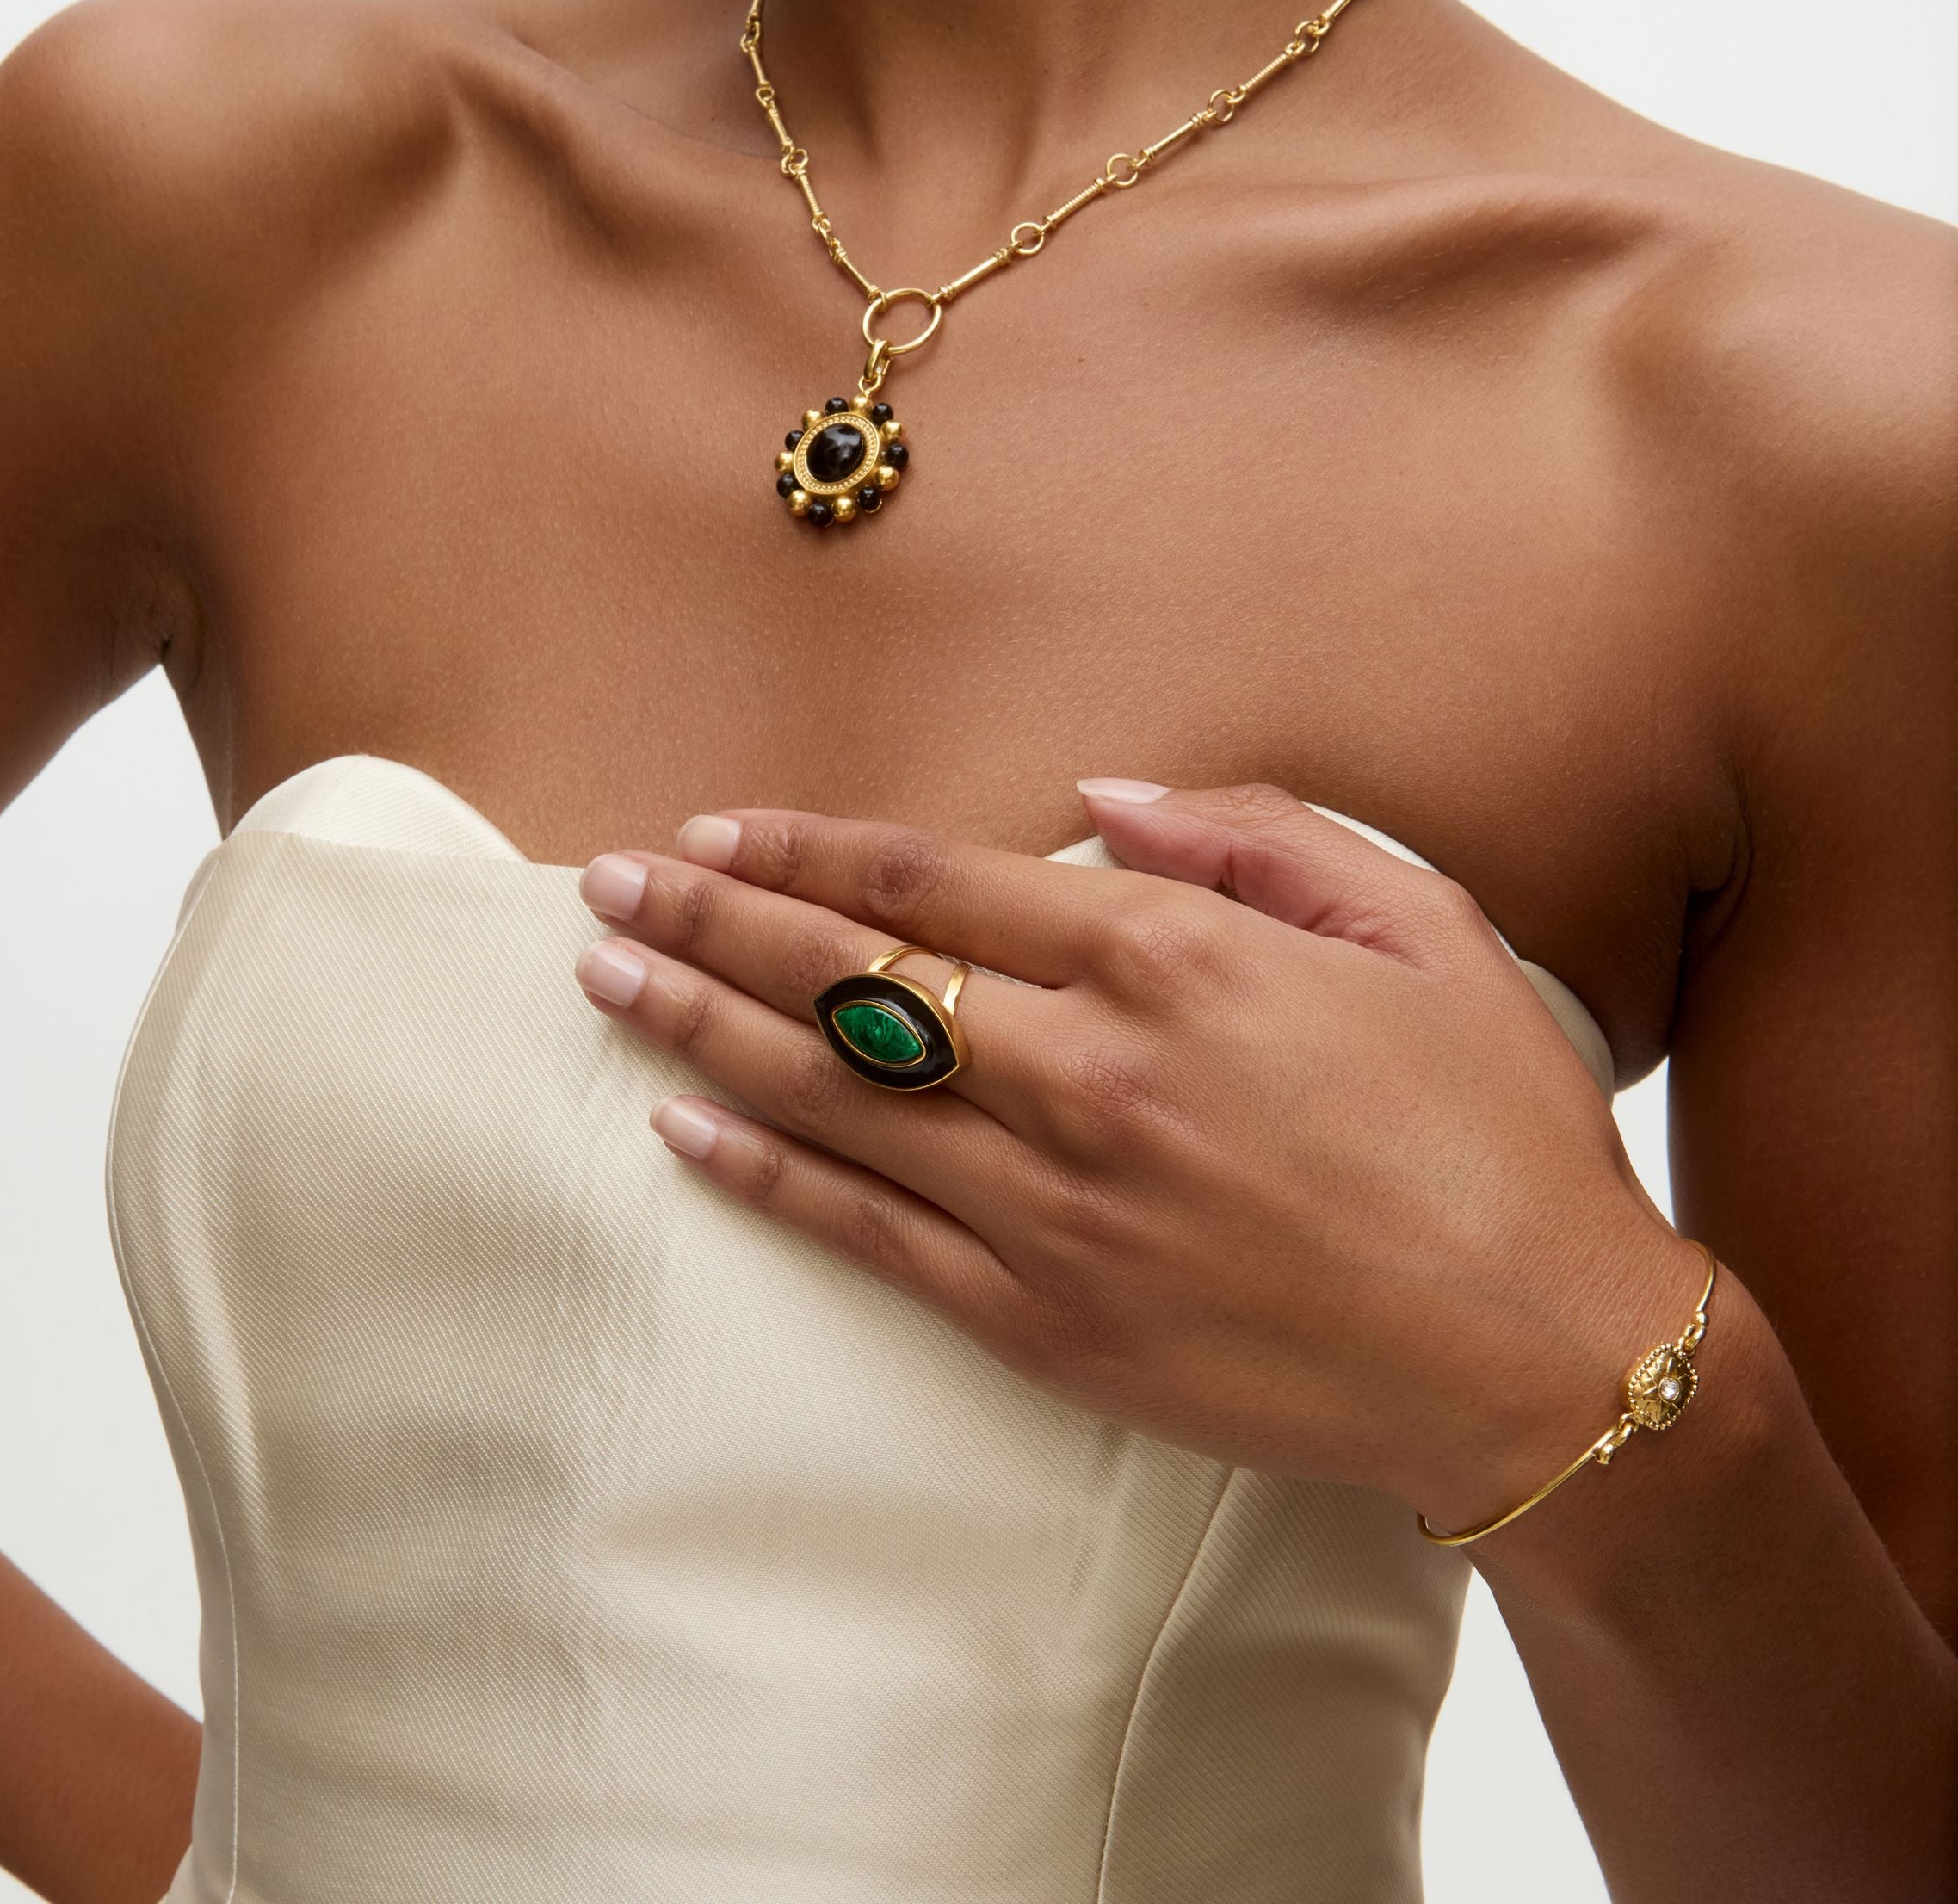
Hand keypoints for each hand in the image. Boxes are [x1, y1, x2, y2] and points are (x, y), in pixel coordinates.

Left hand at [577, 781, 1696, 1525]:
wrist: (1546, 1359)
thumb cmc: (1495, 1126)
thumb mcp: (1416, 924)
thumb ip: (1254, 832)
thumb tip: (1100, 792)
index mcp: (1173, 958)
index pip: (935, 880)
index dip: (810, 848)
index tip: (719, 829)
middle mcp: (1091, 1071)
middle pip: (851, 977)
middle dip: (712, 920)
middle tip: (604, 887)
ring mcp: (1060, 1204)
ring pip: (834, 1097)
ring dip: (702, 1029)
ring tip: (603, 983)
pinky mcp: (1052, 1322)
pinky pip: (870, 1236)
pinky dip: (765, 1178)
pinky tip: (685, 1131)